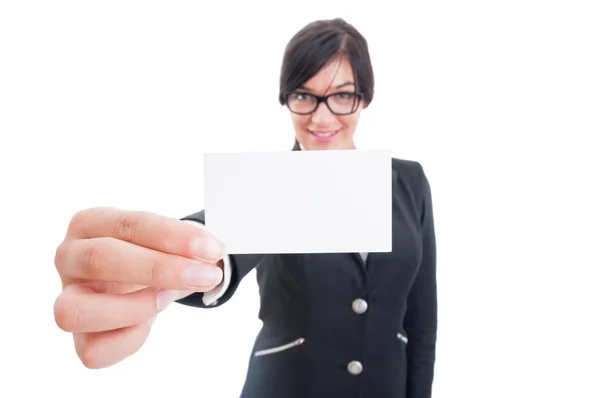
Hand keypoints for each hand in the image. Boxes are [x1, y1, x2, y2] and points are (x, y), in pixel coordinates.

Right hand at [53, 207, 224, 367]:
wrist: (135, 280)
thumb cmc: (149, 254)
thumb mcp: (164, 241)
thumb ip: (182, 246)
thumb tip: (209, 258)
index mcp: (89, 223)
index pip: (128, 224)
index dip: (172, 236)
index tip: (211, 249)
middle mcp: (69, 258)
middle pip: (99, 259)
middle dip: (160, 269)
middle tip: (205, 275)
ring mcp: (65, 299)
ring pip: (75, 312)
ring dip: (134, 306)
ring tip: (169, 297)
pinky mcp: (77, 338)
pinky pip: (93, 352)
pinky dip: (129, 340)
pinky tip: (150, 322)